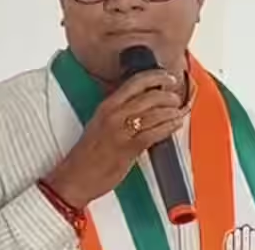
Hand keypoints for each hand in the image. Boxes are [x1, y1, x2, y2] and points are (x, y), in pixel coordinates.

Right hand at [44, 69, 185, 208]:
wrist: (75, 176)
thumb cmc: (88, 153)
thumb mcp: (99, 122)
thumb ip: (118, 110)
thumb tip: (141, 101)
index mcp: (106, 105)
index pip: (135, 82)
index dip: (156, 76)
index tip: (167, 77)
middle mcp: (114, 114)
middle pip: (149, 96)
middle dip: (168, 96)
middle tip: (176, 98)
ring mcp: (122, 131)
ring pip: (155, 113)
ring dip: (172, 111)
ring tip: (179, 112)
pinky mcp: (129, 148)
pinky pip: (155, 132)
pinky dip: (169, 127)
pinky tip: (175, 125)